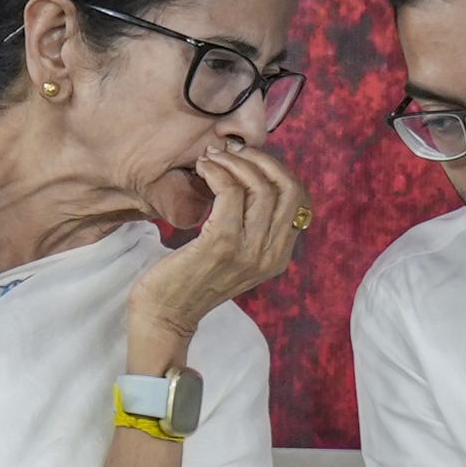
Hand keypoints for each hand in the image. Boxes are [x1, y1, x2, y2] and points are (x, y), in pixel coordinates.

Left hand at [127, 142, 308, 365]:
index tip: (250, 159)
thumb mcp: (235, 255)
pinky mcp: (221, 245)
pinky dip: (218, 172)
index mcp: (279, 256)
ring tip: (212, 158)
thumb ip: (251, 226)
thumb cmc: (192, 278)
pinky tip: (203, 170)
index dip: (278, 169)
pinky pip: (230, 193)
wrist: (166, 315)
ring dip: (234, 162)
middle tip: (232, 152)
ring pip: (259, 186)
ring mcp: (249, 251)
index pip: (299, 198)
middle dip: (260, 160)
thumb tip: (253, 175)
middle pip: (286, 187)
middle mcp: (271, 254)